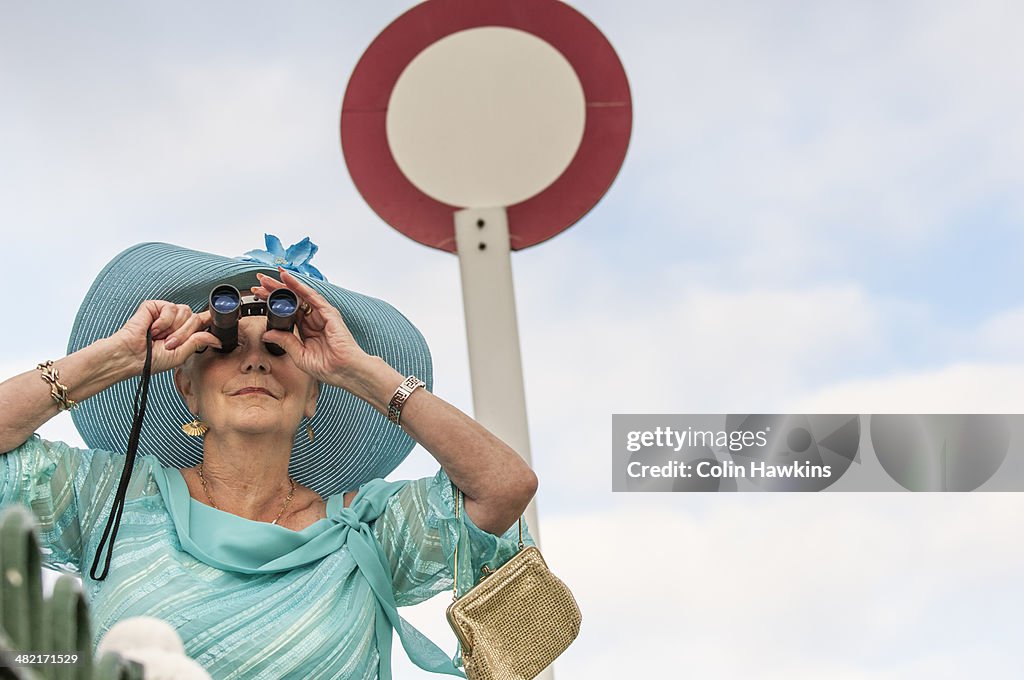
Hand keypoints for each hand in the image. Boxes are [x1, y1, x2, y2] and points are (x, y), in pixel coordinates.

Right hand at [108, 300, 220, 374]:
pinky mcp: (154, 306)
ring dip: (173, 328)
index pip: (203, 321)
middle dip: (184, 334)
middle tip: (169, 343)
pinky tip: (153, 328)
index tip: (223, 318)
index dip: (212, 319)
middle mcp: (177, 321)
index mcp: (184, 333)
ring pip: (185, 311)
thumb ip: (198, 342)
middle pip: (195, 318)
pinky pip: (170, 307)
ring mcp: (166, 313)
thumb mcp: (180, 355)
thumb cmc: (151, 359)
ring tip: (160, 337)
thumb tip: (217, 339)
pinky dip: (163, 321)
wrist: (131, 357)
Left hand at [251, 269, 372, 386]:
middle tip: (259, 281)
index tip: (259, 297)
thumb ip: (285, 342)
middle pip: (291, 301)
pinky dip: (298, 285)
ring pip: (298, 295)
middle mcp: (313, 320)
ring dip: (282, 285)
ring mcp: (321, 315)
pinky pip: (311, 296)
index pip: (287, 312)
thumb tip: (267, 334)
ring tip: (266, 278)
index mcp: (306, 331)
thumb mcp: (300, 356)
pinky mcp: (328, 312)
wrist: (344, 371)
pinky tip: (286, 278)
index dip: (272, 303)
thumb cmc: (329, 367)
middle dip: (274, 290)